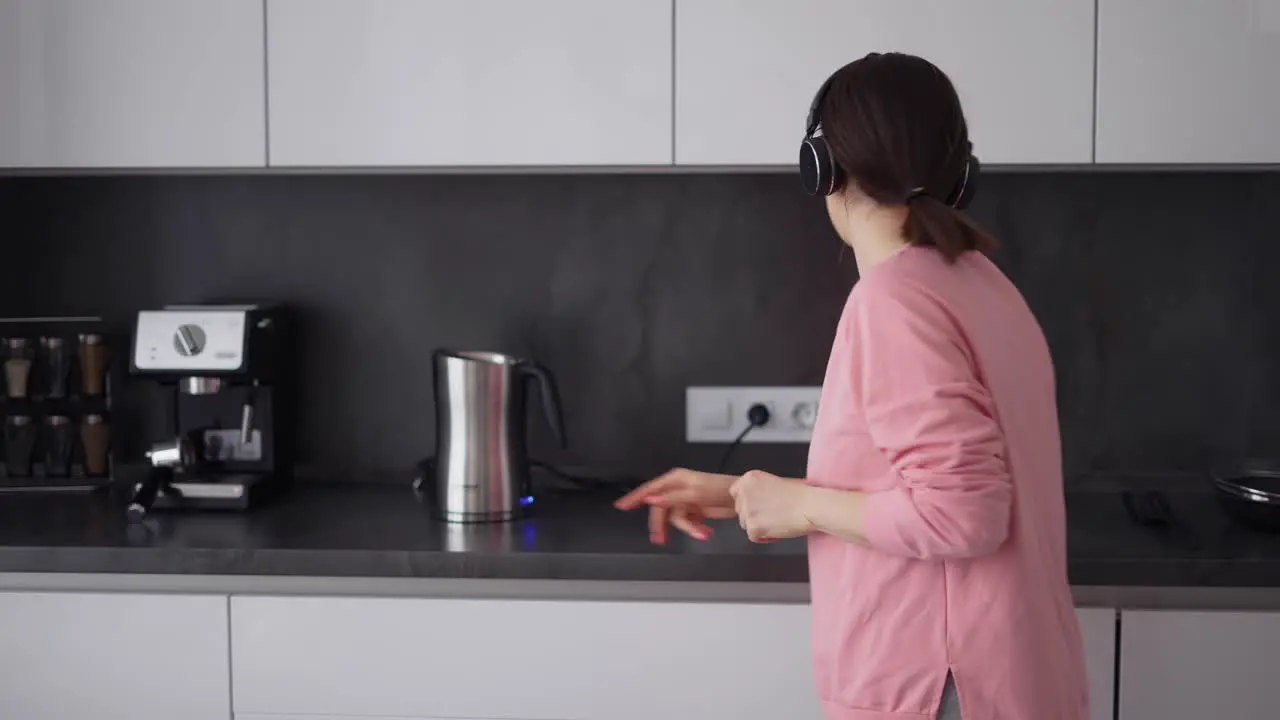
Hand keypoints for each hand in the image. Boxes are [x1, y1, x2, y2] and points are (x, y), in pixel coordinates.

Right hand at [615, 468, 736, 543]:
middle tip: (660, 539)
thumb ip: (670, 498)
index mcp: (675, 480)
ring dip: (688, 528)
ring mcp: (686, 500)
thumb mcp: (693, 493)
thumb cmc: (720, 489)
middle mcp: (678, 489)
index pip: (649, 490)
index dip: (634, 498)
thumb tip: (651, 500)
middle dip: (663, 525)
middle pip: (661, 509)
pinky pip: (687, 523)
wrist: (741, 498)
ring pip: (675, 519)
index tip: (621, 506)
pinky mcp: (695, 510)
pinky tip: (705, 531)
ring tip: (701, 533)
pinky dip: (695, 529)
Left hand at [730, 471, 814, 542]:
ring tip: (776, 522)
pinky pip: (752, 536)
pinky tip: (776, 531)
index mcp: (750, 478)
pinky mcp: (753, 526)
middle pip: (739, 510)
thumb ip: (758, 490)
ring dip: (758, 526)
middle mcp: (745, 492)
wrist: (810, 506)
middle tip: (771, 515)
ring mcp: (747, 509)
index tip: (757, 506)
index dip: (746, 502)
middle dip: (752, 515)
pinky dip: (763, 537)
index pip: (735, 492)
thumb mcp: (775, 482)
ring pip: (744, 524)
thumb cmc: (801, 495)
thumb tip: (753, 502)